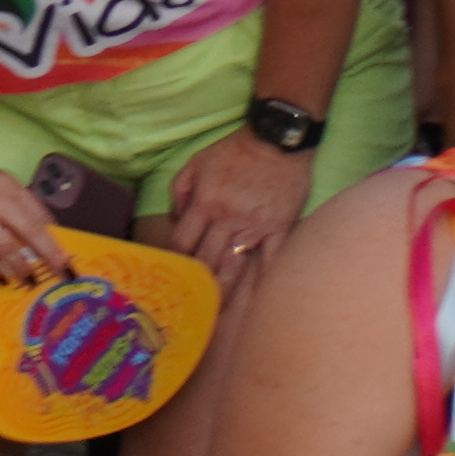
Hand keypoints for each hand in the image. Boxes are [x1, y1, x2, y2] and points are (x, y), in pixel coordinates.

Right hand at [0, 150, 73, 295]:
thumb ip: (17, 201)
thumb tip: (46, 232)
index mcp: (5, 184)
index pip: (39, 214)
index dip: (56, 239)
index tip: (67, 259)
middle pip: (28, 231)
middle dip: (48, 256)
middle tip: (60, 274)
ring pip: (5, 247)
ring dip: (20, 267)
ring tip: (29, 280)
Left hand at [163, 130, 306, 291]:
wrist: (275, 143)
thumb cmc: (234, 152)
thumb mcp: (196, 162)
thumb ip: (181, 190)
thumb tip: (175, 218)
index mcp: (205, 203)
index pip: (184, 241)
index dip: (177, 261)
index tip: (174, 276)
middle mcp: (228, 219)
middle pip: (209, 260)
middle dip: (200, 284)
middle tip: (193, 305)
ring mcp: (255, 226)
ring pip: (237, 266)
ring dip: (227, 291)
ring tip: (219, 313)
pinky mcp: (279, 228)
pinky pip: (272, 259)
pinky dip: (265, 281)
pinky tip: (261, 301)